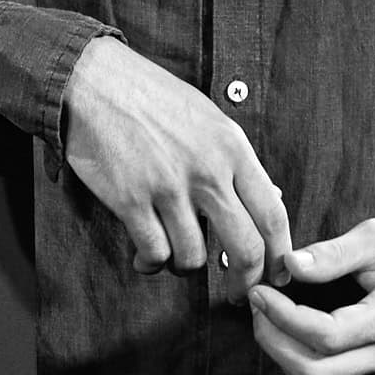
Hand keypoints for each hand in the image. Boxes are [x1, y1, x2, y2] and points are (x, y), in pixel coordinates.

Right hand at [61, 35, 292, 289]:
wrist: (94, 81)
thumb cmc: (152, 97)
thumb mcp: (208, 118)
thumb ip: (237, 160)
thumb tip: (269, 198)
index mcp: (233, 147)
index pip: (273, 214)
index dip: (280, 254)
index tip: (277, 273)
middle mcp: (208, 170)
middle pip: (245, 247)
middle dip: (245, 281)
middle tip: (237, 293)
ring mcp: (169, 187)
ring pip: (195, 258)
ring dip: (185, 267)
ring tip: (174, 256)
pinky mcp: (132, 200)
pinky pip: (154, 254)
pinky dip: (151, 264)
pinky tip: (144, 258)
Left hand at [247, 217, 374, 374]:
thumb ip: (333, 253)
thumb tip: (288, 264)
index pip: (327, 334)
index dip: (285, 316)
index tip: (261, 291)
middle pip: (315, 370)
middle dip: (273, 341)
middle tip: (256, 304)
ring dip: (281, 350)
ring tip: (266, 312)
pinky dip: (298, 356)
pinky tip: (288, 326)